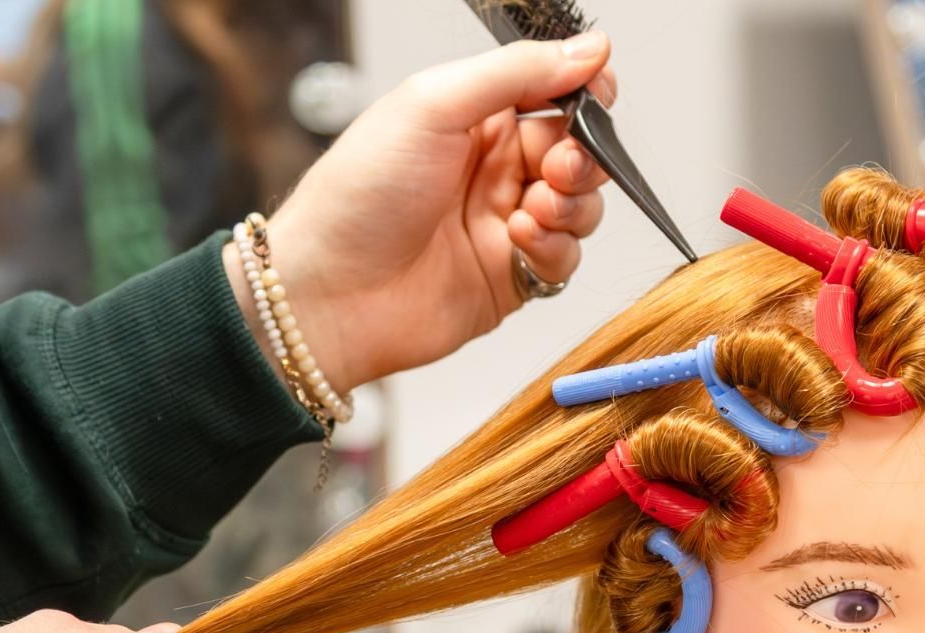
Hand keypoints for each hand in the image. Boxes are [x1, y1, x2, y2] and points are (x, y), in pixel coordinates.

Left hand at [226, 32, 616, 391]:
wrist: (327, 293)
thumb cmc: (357, 197)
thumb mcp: (434, 106)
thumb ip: (516, 73)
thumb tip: (588, 47)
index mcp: (474, 119)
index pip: (554, 93)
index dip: (584, 91)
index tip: (597, 93)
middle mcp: (493, 170)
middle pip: (578, 150)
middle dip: (582, 154)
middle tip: (556, 165)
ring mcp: (504, 225)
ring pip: (581, 205)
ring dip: (572, 202)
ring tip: (532, 206)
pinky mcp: (511, 279)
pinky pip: (565, 259)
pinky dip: (555, 247)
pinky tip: (519, 239)